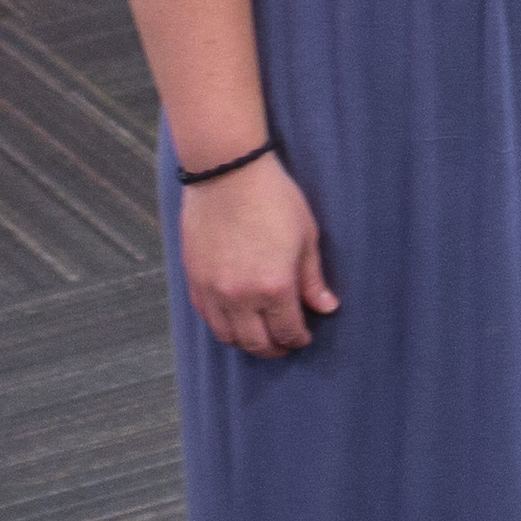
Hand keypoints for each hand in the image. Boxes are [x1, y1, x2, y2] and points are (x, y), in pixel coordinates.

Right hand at [180, 157, 335, 357]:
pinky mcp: (194, 279)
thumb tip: (326, 307)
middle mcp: (240, 296)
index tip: (303, 335)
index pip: (287, 332)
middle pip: (257, 343)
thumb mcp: (305, 236)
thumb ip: (312, 278)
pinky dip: (222, 325)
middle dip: (274, 348)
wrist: (227, 172)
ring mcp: (213, 290)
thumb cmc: (272, 197)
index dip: (298, 339)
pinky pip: (206, 317)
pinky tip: (234, 317)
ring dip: (246, 342)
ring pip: (228, 336)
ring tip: (259, 334)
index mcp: (274, 286)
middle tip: (284, 342)